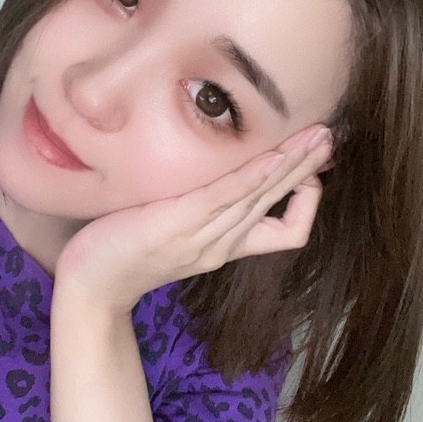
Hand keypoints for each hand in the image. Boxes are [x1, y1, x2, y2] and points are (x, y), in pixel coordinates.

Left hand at [54, 124, 333, 313]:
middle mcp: (223, 243)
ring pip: (262, 198)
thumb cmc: (129, 249)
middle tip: (330, 138)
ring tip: (316, 137)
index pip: (287, 230)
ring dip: (292, 165)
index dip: (303, 201)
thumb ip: (203, 213)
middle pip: (282, 207)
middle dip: (307, 169)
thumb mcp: (178, 234)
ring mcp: (204, 236)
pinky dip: (255, 177)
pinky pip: (226, 198)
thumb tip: (219, 180)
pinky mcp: (179, 223)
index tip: (306, 166)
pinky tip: (274, 156)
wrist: (91, 284)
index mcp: (225, 245)